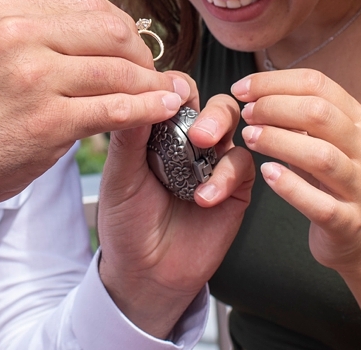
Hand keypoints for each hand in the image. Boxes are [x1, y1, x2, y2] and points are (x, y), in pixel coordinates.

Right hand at [0, 0, 189, 219]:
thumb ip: (43, 30)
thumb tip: (110, 23)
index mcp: (7, 10)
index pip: (90, 4)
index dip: (125, 27)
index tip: (137, 50)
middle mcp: (18, 36)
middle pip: (112, 32)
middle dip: (143, 54)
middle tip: (155, 75)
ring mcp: (33, 78)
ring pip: (118, 71)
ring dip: (153, 84)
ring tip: (169, 94)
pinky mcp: (47, 122)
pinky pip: (115, 109)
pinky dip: (148, 109)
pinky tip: (164, 111)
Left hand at [96, 86, 254, 337]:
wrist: (145, 273)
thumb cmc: (126, 222)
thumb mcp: (118, 176)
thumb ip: (128, 135)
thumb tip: (141, 92)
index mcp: (160, 129)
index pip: (174, 93)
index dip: (176, 87)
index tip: (171, 91)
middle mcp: (191, 140)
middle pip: (213, 103)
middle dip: (210, 110)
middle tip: (198, 128)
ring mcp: (214, 161)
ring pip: (234, 126)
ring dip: (221, 130)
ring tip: (203, 147)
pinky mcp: (235, 188)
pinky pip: (242, 166)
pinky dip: (226, 176)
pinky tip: (205, 198)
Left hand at [233, 69, 360, 276]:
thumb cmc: (333, 180)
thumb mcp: (323, 139)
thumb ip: (298, 115)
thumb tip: (253, 91)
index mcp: (356, 119)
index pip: (316, 84)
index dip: (273, 81)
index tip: (240, 89)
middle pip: (319, 113)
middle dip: (274, 107)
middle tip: (245, 114)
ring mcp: (358, 186)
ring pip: (321, 155)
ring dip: (279, 142)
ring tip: (249, 138)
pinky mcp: (348, 222)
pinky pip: (320, 204)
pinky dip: (290, 187)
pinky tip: (267, 173)